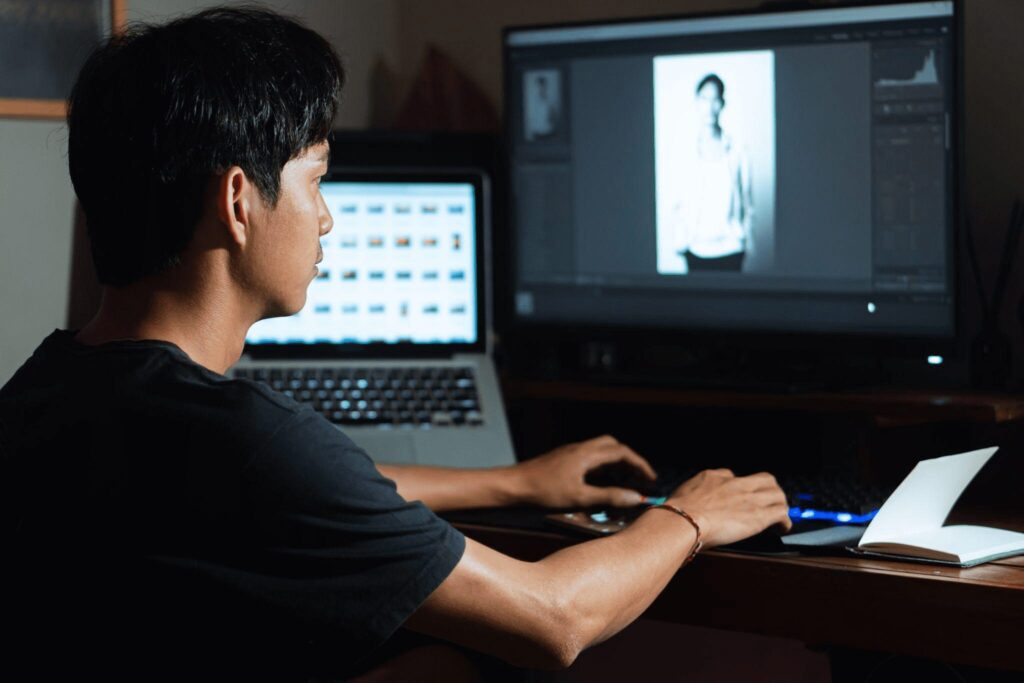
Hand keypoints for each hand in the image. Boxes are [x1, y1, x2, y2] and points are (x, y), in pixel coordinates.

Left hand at [514, 435, 656, 508]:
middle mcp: (580, 449)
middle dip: (629, 461)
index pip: (622, 452)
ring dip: (615, 466)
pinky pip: (589, 459)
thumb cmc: (543, 491)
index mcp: (587, 454)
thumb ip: (609, 497)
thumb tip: (635, 498)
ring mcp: (571, 453)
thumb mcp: (580, 497)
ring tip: (622, 485)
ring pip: (600, 452)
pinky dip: (601, 470)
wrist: (513, 485)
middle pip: (613, 447)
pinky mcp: (563, 461)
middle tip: (638, 480)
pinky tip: (600, 486)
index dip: (640, 464)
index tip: (650, 479)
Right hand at [668, 469, 791, 547]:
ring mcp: (749, 499)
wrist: (683, 520)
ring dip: (780, 506)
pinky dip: (784, 521)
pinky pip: (782, 513)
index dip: (742, 488)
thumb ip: (697, 490)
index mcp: (716, 477)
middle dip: (770, 492)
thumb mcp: (684, 492)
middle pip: (766, 480)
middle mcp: (736, 484)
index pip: (736, 477)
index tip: (741, 499)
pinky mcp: (758, 516)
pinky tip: (781, 528)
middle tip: (769, 505)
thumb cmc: (678, 512)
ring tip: (778, 518)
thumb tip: (700, 494)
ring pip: (778, 494)